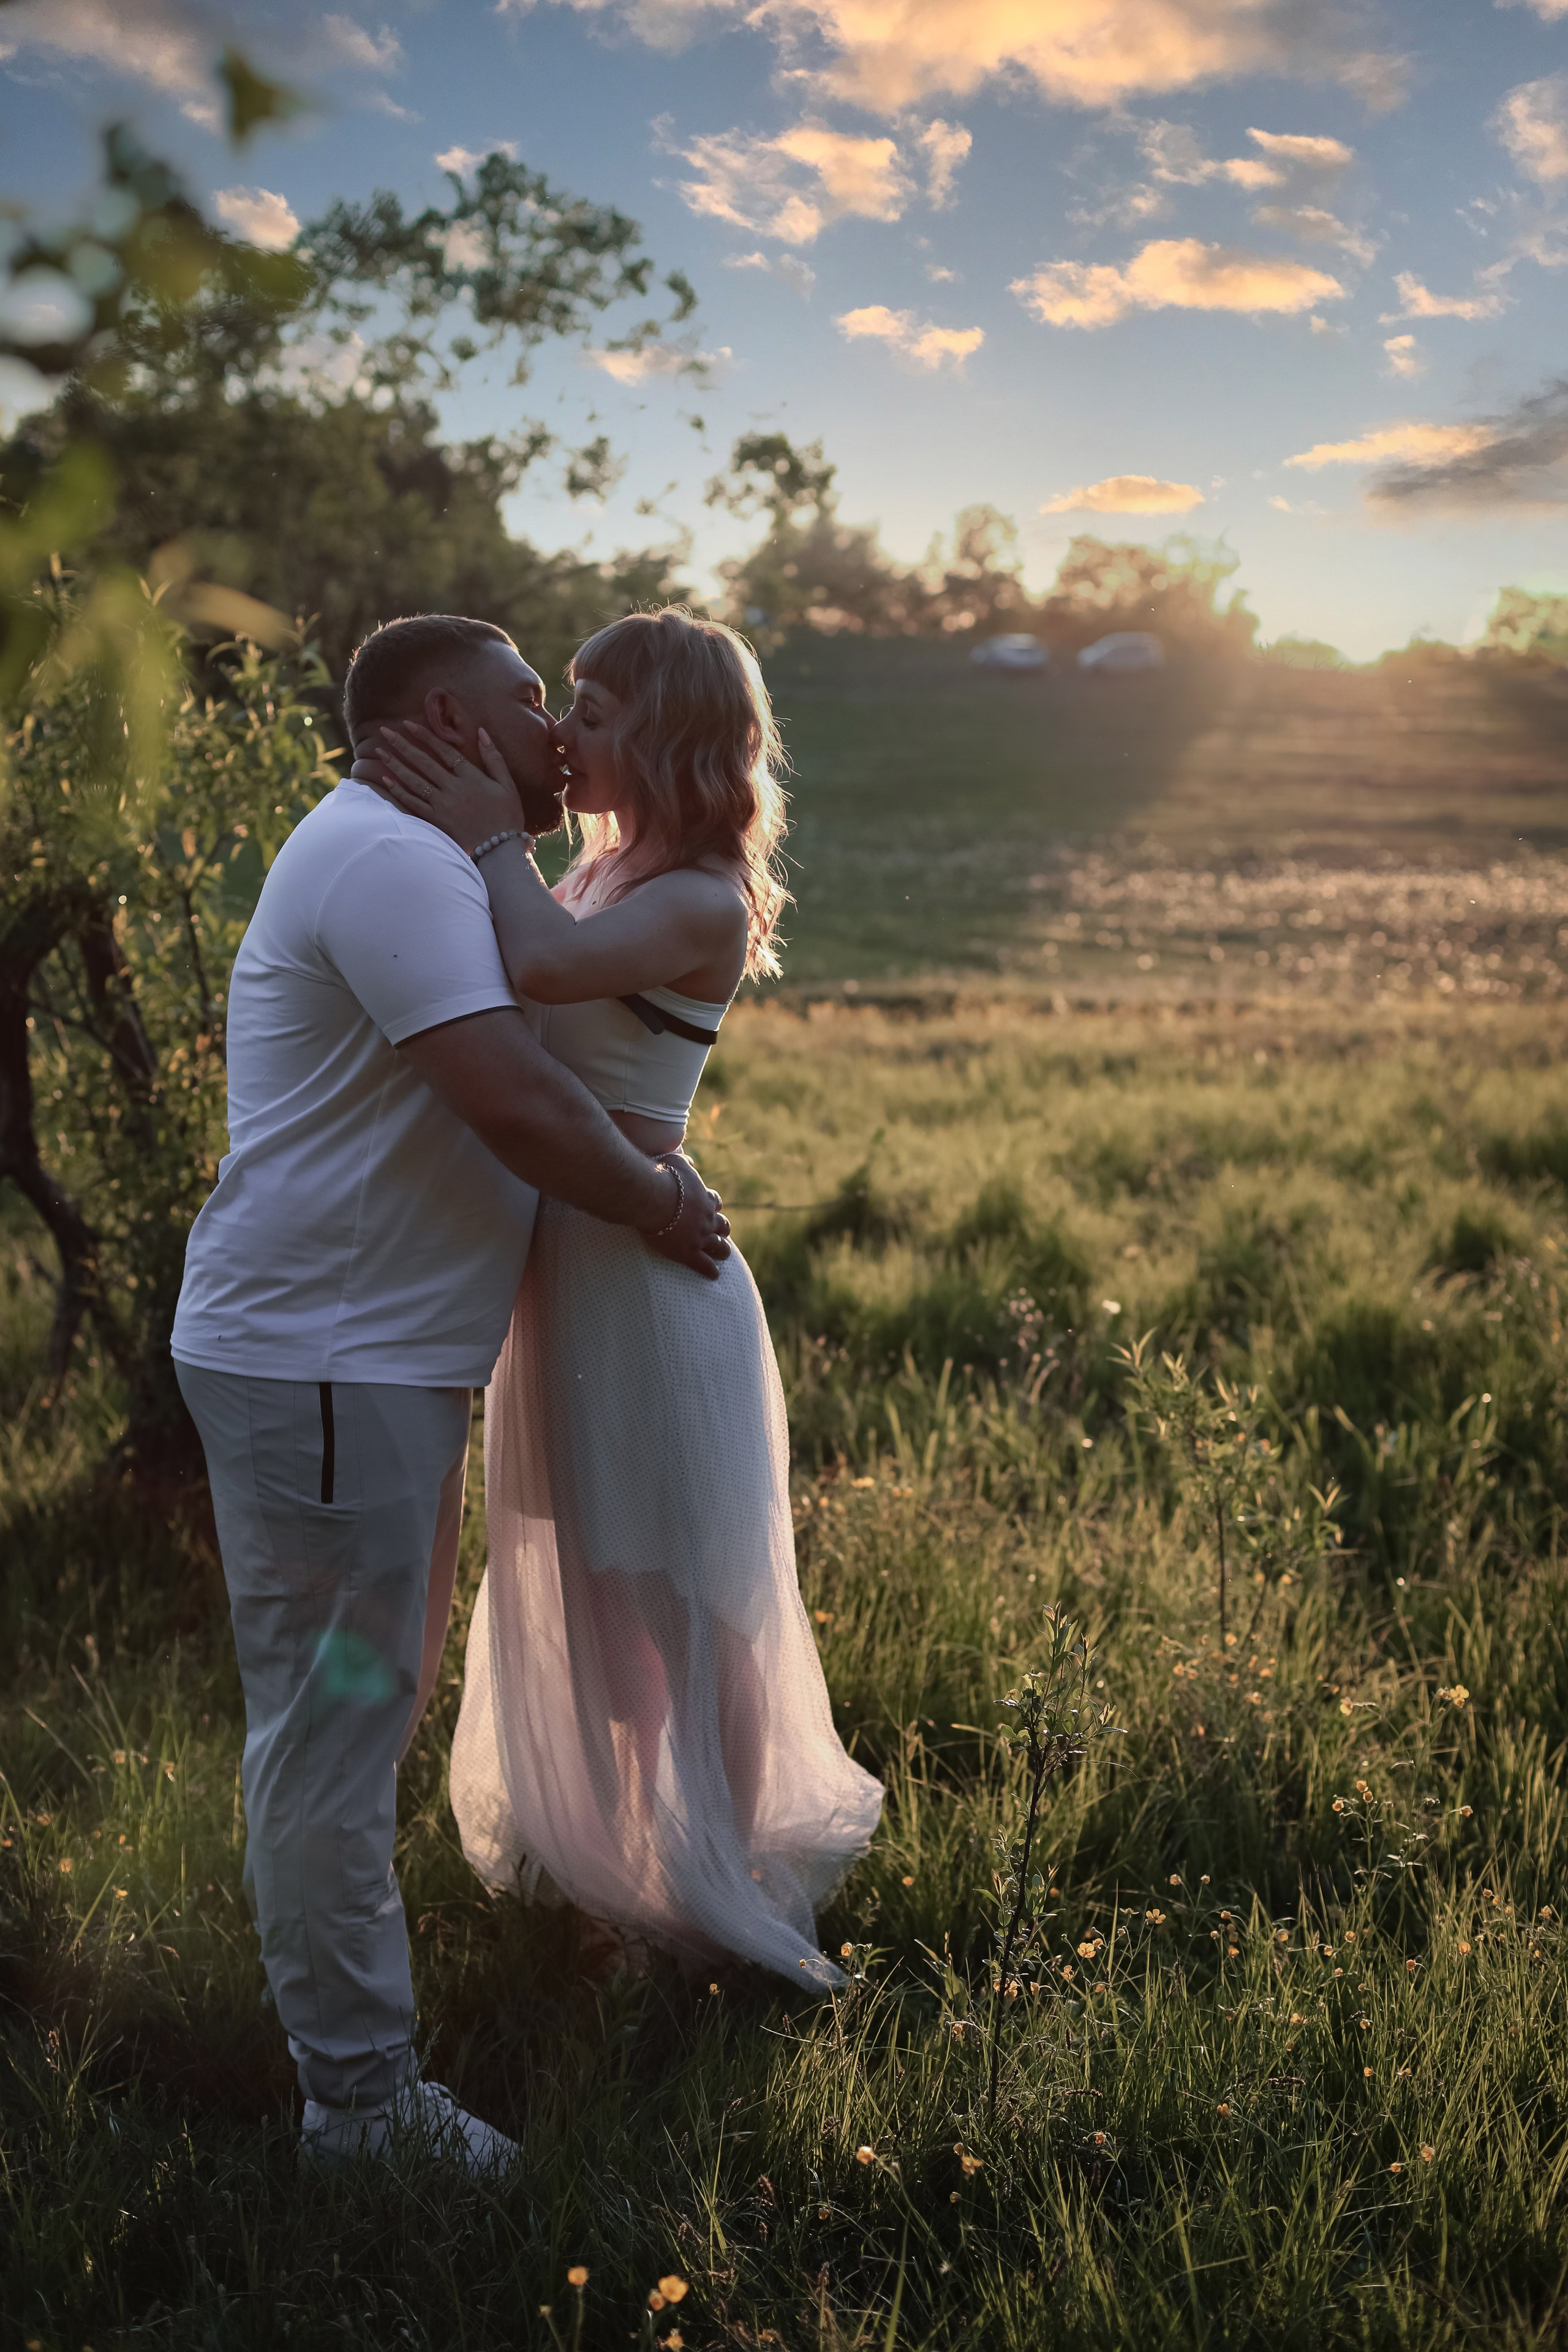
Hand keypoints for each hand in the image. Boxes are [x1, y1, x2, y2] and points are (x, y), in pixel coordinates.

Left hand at [376, 721, 522, 854]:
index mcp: (470, 777)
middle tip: (385, 732)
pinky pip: (413, 804)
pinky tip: (386, 780)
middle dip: (402, 745)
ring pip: (414, 781)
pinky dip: (399, 792)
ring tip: (380, 752)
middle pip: (423, 762)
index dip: (425, 736)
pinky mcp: (436, 820)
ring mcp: (442, 805)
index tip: (408, 724)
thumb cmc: (507, 815)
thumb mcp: (507, 784)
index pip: (444, 750)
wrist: (499, 849)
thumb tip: (482, 732)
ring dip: (396, 765)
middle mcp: (453, 788)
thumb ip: (494, 757)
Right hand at [642, 1154, 730, 1279]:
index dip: (714, 1205)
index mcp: (704, 1198)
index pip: (715, 1202)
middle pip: (723, 1225)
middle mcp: (707, 1219)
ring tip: (724, 1253)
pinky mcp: (689, 1253)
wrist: (651, 1198)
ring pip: (720, 1246)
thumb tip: (690, 1161)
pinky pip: (705, 1265)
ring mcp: (700, 1238)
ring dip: (722, 1249)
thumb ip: (685, 1163)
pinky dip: (711, 1270)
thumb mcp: (675, 1163)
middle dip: (723, 1229)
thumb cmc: (661, 1178)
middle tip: (722, 1233)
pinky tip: (714, 1275)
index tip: (713, 1207)